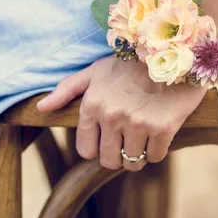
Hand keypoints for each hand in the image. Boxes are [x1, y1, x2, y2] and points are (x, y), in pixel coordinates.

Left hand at [36, 56, 206, 170]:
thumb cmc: (132, 63)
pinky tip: (159, 131)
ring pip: (132, 162)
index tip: (108, 137)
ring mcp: (137, 123)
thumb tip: (41, 109)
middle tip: (127, 138)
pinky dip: (157, 149)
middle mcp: (111, 115)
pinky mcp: (162, 129)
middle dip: (117, 154)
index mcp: (92, 104)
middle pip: (108, 160)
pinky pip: (155, 157)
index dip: (97, 146)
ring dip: (138, 154)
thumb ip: (67, 89)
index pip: (86, 149)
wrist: (175, 54)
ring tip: (143, 135)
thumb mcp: (97, 71)